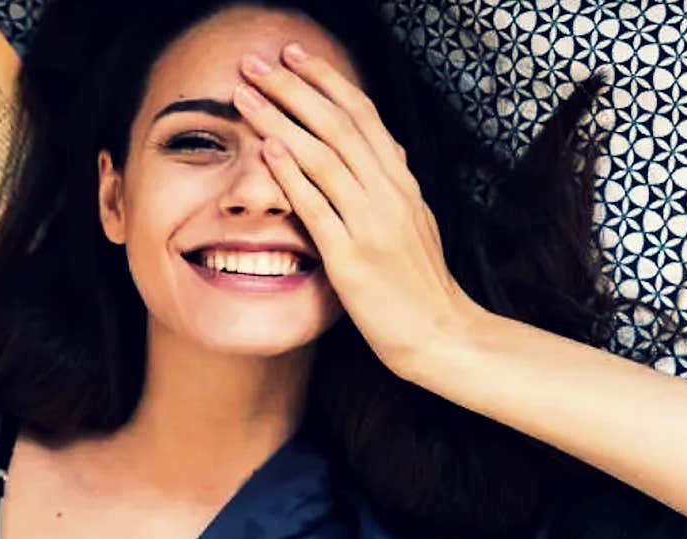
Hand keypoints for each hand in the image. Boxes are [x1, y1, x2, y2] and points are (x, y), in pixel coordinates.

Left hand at [232, 43, 486, 376]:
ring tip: (245, 96)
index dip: (325, 80)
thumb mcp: (415, 222)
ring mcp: (372, 225)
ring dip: (280, 121)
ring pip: (323, 158)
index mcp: (402, 183)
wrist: (441, 334)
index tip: (293, 54)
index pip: (362, 115)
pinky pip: (318, 209)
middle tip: (255, 61)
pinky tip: (268, 151)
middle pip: (338, 124)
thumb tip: (388, 149)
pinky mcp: (352, 259)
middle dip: (293, 87)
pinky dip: (292, 176)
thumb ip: (395, 186)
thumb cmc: (420, 283)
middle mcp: (390, 194)